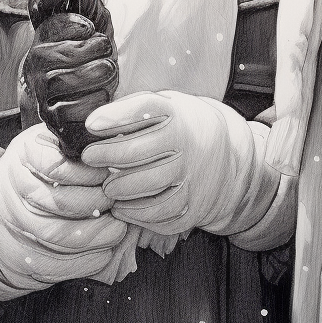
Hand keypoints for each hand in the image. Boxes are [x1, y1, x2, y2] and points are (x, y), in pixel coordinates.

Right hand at [0, 124, 130, 300]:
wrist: (5, 200)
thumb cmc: (45, 163)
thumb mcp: (56, 140)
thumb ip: (80, 141)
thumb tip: (119, 141)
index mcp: (24, 153)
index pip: (57, 166)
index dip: (89, 174)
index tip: (111, 174)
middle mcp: (12, 187)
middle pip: (58, 202)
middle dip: (96, 204)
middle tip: (118, 202)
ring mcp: (10, 221)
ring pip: (55, 234)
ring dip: (94, 235)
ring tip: (118, 229)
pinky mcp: (15, 253)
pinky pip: (49, 263)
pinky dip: (81, 262)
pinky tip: (104, 254)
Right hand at [23, 0, 117, 158]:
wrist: (102, 102)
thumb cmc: (96, 55)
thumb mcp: (96, 18)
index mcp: (43, 35)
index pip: (40, 22)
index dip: (70, 22)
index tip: (88, 27)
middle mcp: (33, 65)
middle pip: (47, 54)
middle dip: (90, 49)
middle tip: (105, 51)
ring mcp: (40, 94)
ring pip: (62, 81)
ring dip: (98, 73)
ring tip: (107, 71)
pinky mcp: (53, 121)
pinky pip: (72, 110)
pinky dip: (97, 99)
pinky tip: (102, 94)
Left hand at [83, 91, 246, 236]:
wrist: (231, 158)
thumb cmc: (184, 130)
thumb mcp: (169, 107)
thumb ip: (136, 110)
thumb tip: (95, 123)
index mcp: (179, 114)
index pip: (144, 109)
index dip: (114, 117)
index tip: (91, 125)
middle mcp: (187, 144)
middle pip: (136, 152)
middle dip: (105, 155)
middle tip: (90, 157)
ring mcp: (192, 177)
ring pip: (144, 185)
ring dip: (118, 187)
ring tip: (108, 186)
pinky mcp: (192, 206)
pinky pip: (156, 214)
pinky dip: (133, 212)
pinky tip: (122, 205)